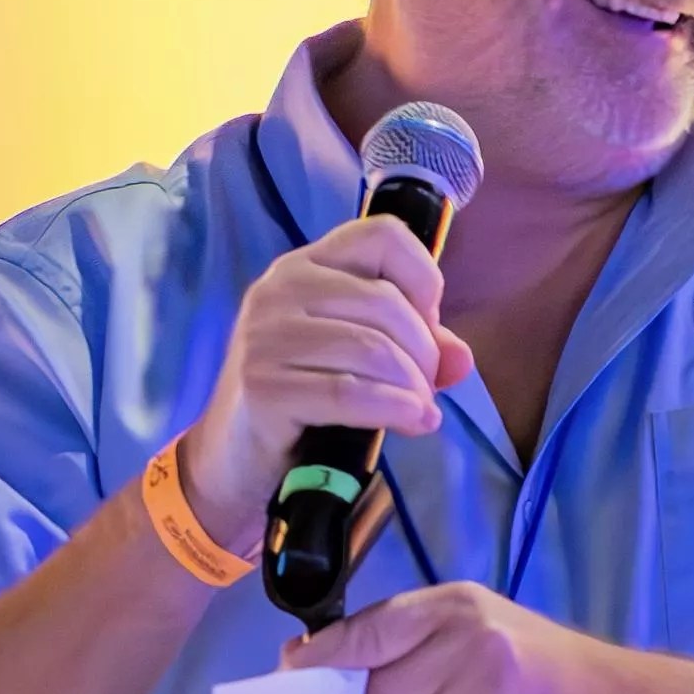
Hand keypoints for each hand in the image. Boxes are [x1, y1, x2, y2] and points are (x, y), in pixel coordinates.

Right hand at [176, 216, 474, 548]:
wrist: (233, 457)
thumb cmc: (303, 397)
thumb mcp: (359, 359)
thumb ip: (414, 346)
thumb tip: (461, 358)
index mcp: (306, 265)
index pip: (384, 236)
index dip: (423, 278)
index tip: (428, 324)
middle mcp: (281, 288)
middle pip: (387, 302)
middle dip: (424, 352)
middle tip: (425, 388)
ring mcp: (265, 335)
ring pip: (374, 349)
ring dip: (413, 387)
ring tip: (419, 412)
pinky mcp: (262, 386)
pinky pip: (349, 392)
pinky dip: (394, 409)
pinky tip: (413, 423)